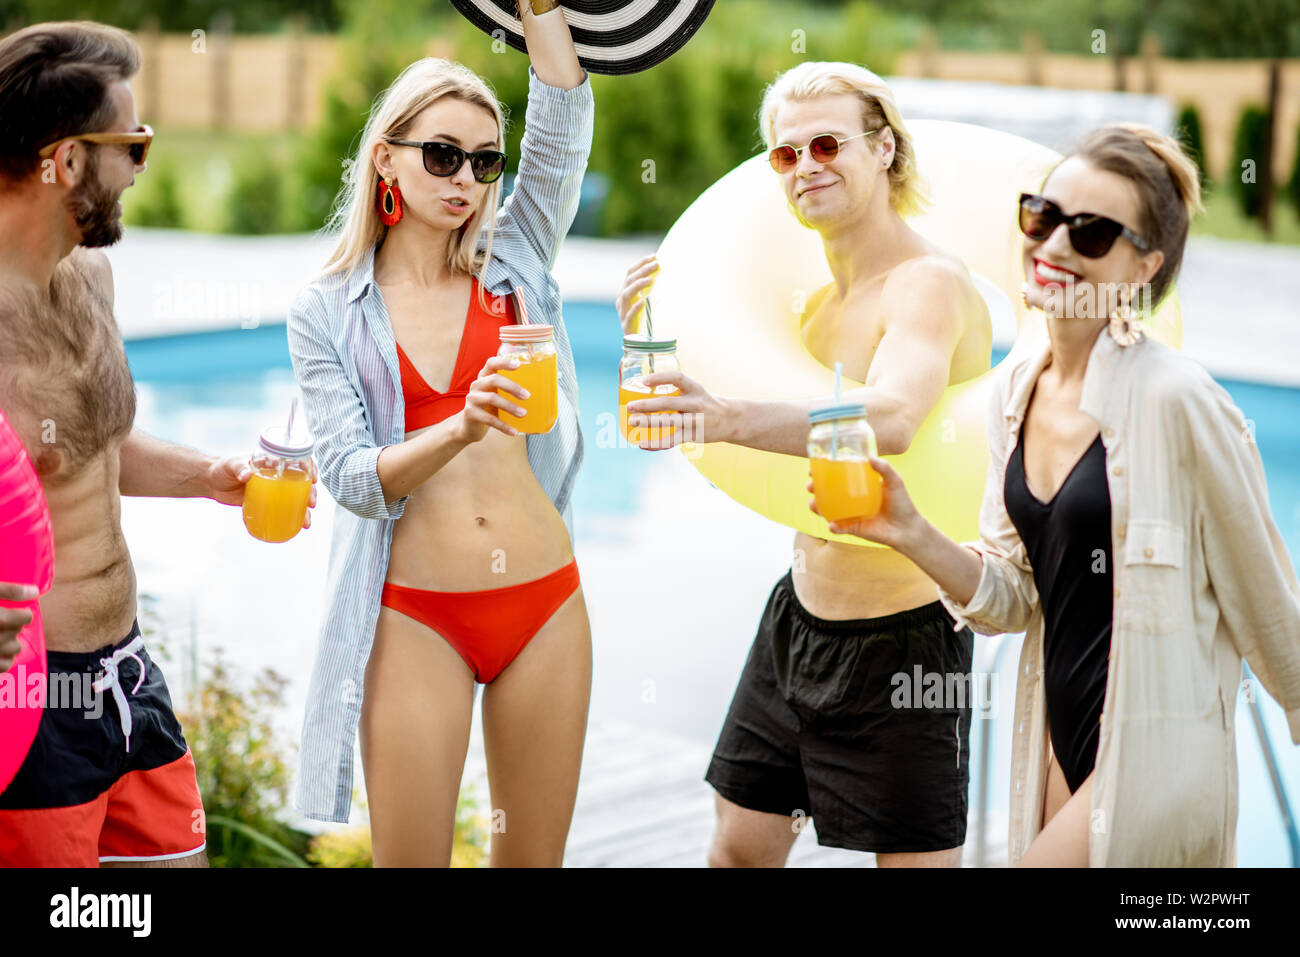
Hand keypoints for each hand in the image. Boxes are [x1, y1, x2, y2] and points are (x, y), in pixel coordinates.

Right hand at [0, 582, 37, 673]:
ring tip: (1, 637)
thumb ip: (9, 590)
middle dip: (15, 628)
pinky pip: (2, 666)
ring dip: (10, 645)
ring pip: (13, 650)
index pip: (25, 618)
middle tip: (5, 623)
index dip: (23, 615)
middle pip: (17, 634)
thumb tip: (34, 591)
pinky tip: (0, 653)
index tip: (19, 613)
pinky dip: (3, 661)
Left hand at [211, 456, 319, 529]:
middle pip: (301, 483)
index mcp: (273, 462)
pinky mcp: (266, 503)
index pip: (298, 462)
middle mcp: (278, 475)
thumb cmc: (222, 468)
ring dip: (304, 510)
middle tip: (310, 503)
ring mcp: (273, 490)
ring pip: (295, 499)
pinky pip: (283, 510)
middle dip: (310, 493)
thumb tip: (247, 474)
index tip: (313, 478)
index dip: (310, 468)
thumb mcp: (230, 465)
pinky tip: (297, 526)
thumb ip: (239, 467)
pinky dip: (292, 518)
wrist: (211, 482)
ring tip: (306, 521)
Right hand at [456, 355, 527, 443]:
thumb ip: (513, 390)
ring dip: (510, 406)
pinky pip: (489, 419)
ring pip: (492, 399)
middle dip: (512, 387)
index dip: (504, 362)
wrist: (469, 426)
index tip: (518, 365)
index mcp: (485, 377)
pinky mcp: (470, 414)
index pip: (492, 363)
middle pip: (494, 380)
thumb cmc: (490, 408)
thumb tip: (548, 387)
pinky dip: (503, 426)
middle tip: (527, 396)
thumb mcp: (498, 395)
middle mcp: (477, 385)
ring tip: (523, 414)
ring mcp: (472, 399)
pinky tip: (513, 431)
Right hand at [615, 255, 657, 334]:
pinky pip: (629, 315)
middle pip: (629, 281)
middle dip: (643, 271)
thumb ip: (651, 288)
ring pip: (626, 295)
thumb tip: (664, 271)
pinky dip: (636, 307)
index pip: (630, 273)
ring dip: (638, 285)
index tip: (654, 256)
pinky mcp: (626, 325)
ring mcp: (622, 313)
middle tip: (657, 264)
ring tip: (651, 279)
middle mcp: (621, 301)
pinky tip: (644, 301)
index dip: (640, 264)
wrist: (636, 344)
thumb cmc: (643, 320)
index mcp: (625, 292)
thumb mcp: (646, 301)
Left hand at [625, 369, 729, 449]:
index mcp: (695, 388)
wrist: (730, 419)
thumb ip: (676, 389)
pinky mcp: (692, 435)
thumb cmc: (705, 402)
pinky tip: (641, 443)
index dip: (659, 378)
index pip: (677, 378)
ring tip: (632, 422)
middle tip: (629, 407)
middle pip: (667, 403)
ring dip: (647, 423)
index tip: (643, 382)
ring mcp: (694, 420)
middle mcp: (695, 403)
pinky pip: (671, 441)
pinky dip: (655, 443)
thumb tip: (645, 386)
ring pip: (667, 422)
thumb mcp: (695, 390)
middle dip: (646, 405)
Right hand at [807, 456, 923, 550]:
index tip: (814, 468)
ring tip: (813, 505)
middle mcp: (851, 499)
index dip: (823, 471)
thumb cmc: (902, 503)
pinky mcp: (853, 529)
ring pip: (828, 510)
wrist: (907, 529)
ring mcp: (850, 514)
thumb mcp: (895, 482)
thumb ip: (884, 469)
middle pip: (827, 493)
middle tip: (810, 486)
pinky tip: (831, 524)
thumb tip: (870, 457)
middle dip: (814, 489)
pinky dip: (833, 527)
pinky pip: (839, 528)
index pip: (837, 476)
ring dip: (817, 508)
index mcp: (858, 485)